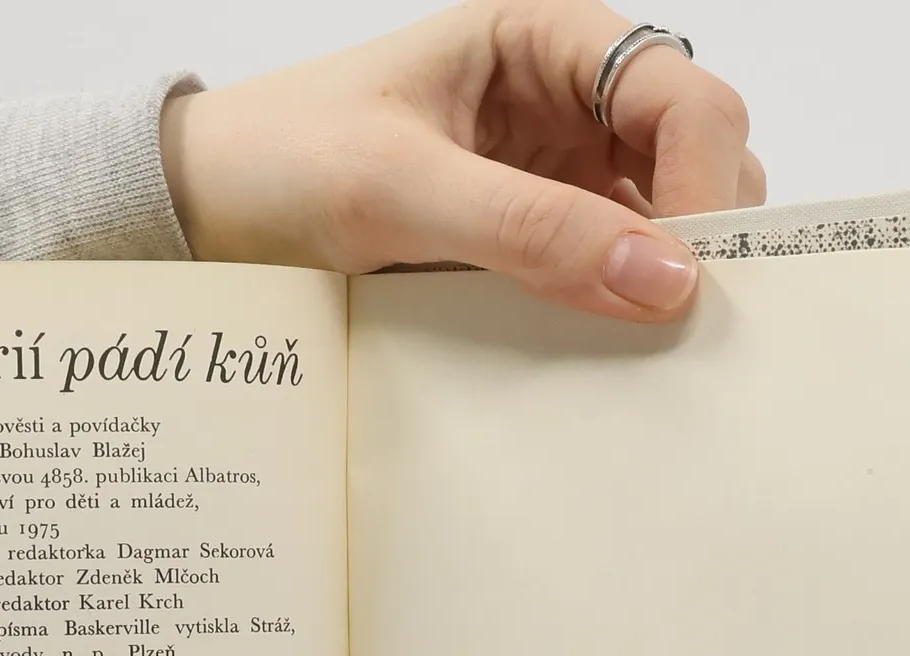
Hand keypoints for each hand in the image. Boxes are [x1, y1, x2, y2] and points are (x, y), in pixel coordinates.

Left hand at [162, 0, 762, 321]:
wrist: (203, 214)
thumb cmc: (282, 160)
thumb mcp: (400, 189)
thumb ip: (531, 230)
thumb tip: (663, 279)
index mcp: (545, 42)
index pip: (681, 96)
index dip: (706, 182)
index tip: (693, 277)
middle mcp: (564, 105)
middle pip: (693, 161)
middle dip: (705, 237)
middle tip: (689, 326)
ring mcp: (552, 180)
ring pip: (659, 228)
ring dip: (665, 284)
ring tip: (651, 353)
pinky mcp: (527, 248)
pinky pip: (601, 281)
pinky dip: (616, 318)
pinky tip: (607, 358)